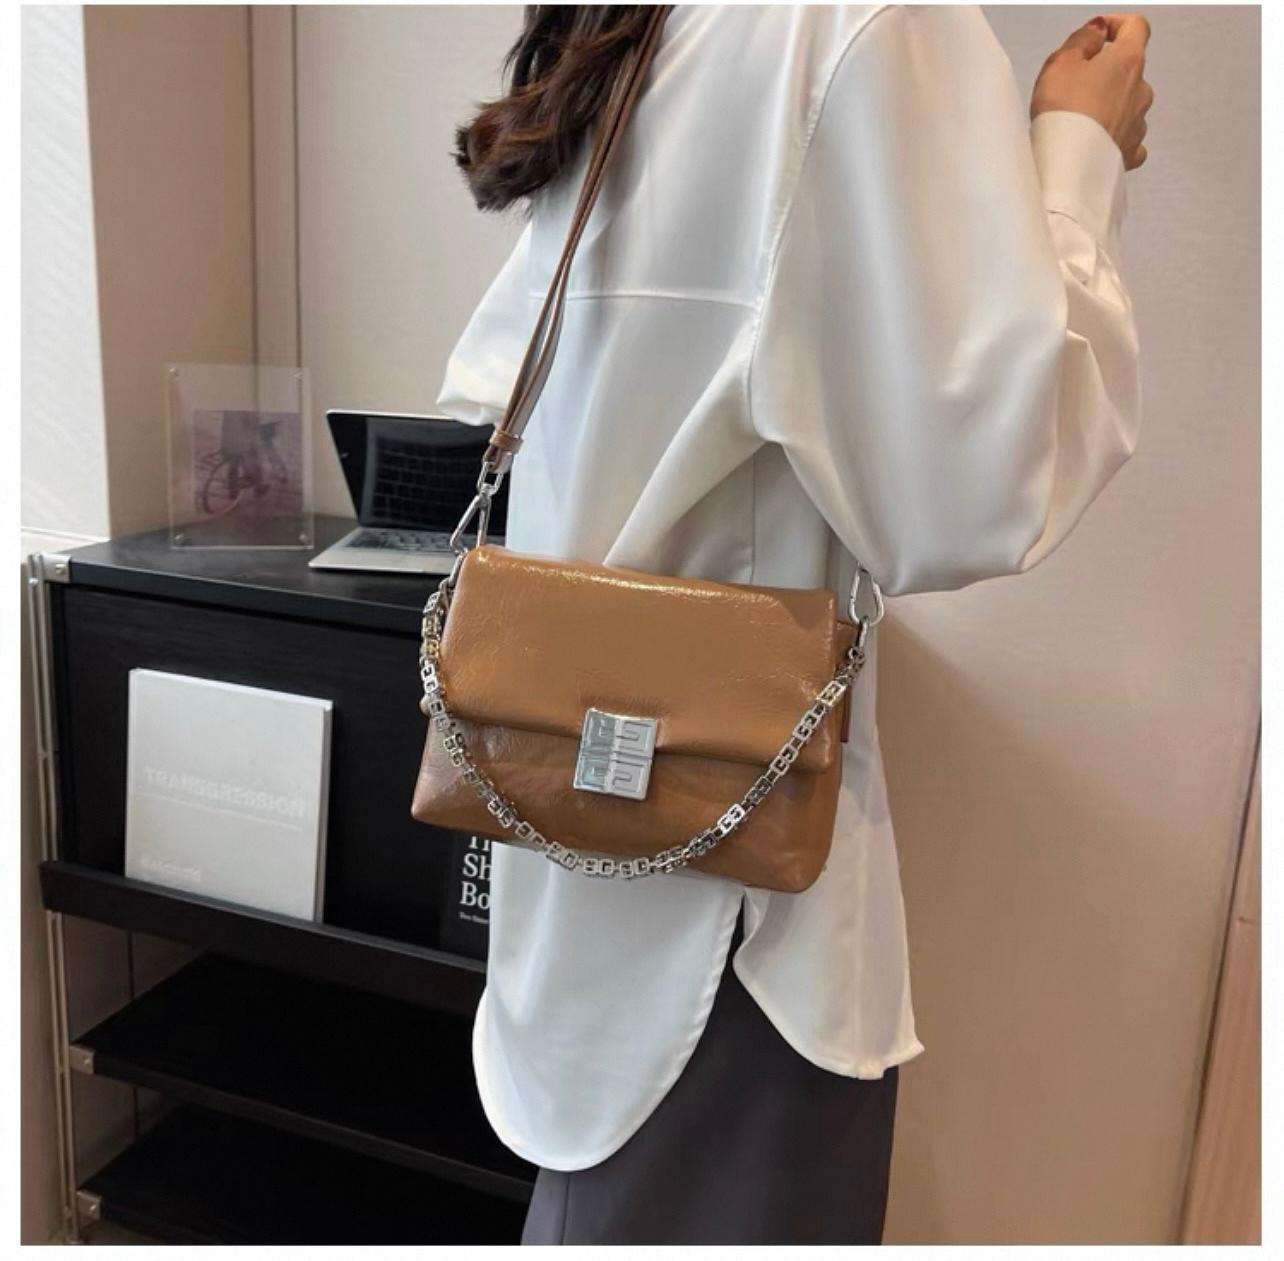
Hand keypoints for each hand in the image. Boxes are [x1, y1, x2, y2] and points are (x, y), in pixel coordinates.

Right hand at [1031, 13, 1153, 168]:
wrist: (1068, 169)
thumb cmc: (1064, 114)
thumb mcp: (1060, 63)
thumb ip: (1082, 39)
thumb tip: (1097, 31)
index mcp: (1128, 60)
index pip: (1135, 27)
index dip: (1116, 24)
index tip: (1097, 33)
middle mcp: (1141, 91)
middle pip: (1129, 70)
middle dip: (1106, 73)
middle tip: (1074, 85)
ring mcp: (1138, 124)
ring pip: (1128, 106)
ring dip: (1108, 106)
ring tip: (1079, 119)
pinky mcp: (1129, 154)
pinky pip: (1127, 139)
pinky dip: (1113, 137)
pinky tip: (1096, 144)